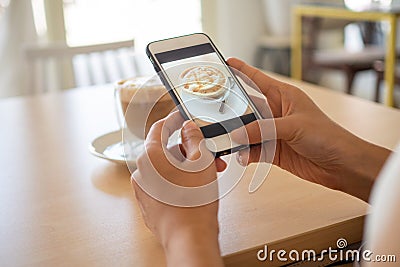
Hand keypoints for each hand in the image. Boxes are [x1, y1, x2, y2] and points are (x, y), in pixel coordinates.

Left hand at [132, 112, 224, 266]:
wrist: (189, 237)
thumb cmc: (194, 202)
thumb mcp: (201, 160)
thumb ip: (194, 138)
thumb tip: (188, 129)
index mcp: (150, 157)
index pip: (160, 128)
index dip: (175, 120)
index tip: (183, 117)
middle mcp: (142, 172)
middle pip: (166, 151)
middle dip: (190, 151)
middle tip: (210, 155)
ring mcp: (144, 190)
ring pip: (167, 169)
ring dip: (188, 168)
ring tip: (209, 174)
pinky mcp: (150, 204)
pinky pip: (164, 184)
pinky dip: (179, 181)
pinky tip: (197, 187)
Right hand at [228, 58, 390, 201]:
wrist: (340, 164)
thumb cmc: (327, 136)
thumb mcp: (293, 126)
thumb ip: (263, 129)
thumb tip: (238, 135)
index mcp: (283, 96)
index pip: (257, 79)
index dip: (242, 70)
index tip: (226, 63)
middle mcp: (276, 112)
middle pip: (247, 108)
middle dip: (232, 113)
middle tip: (217, 116)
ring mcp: (273, 132)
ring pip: (247, 131)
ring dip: (239, 138)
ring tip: (230, 142)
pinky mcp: (273, 150)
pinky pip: (252, 149)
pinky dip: (246, 153)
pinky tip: (243, 156)